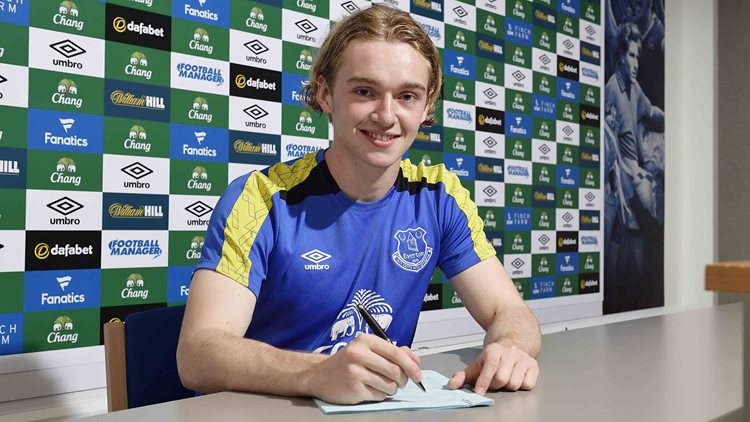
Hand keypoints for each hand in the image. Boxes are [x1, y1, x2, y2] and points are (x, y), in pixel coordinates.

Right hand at [305, 334, 422, 403]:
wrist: (319, 375)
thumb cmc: (347, 363)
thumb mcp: (367, 350)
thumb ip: (391, 352)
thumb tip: (415, 361)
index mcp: (365, 340)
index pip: (396, 353)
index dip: (411, 365)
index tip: (417, 374)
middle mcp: (358, 354)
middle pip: (395, 370)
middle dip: (402, 380)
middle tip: (399, 382)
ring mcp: (355, 371)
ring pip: (389, 385)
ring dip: (390, 389)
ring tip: (380, 385)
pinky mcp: (353, 388)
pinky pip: (379, 395)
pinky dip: (379, 395)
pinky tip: (369, 389)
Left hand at [446, 343, 538, 393]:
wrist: (513, 342)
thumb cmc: (494, 358)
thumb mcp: (477, 364)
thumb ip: (463, 376)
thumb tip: (452, 384)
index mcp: (494, 350)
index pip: (490, 366)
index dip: (484, 380)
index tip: (479, 391)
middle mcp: (510, 352)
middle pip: (502, 378)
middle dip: (496, 385)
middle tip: (494, 382)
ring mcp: (524, 358)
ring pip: (515, 384)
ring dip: (508, 386)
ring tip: (505, 378)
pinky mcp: (534, 365)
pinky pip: (528, 384)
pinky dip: (521, 385)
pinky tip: (516, 377)